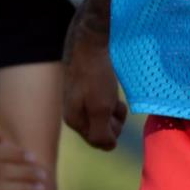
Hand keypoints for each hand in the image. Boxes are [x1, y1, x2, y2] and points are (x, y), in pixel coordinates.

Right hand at [63, 31, 126, 151]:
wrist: (90, 42)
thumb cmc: (96, 76)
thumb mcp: (100, 109)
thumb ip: (102, 133)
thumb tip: (109, 147)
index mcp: (73, 121)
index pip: (98, 141)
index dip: (112, 131)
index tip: (114, 113)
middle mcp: (74, 113)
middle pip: (101, 130)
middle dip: (114, 121)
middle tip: (115, 102)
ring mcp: (79, 101)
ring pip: (104, 117)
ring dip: (115, 110)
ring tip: (115, 95)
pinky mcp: (87, 90)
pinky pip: (103, 104)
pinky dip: (112, 100)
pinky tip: (113, 90)